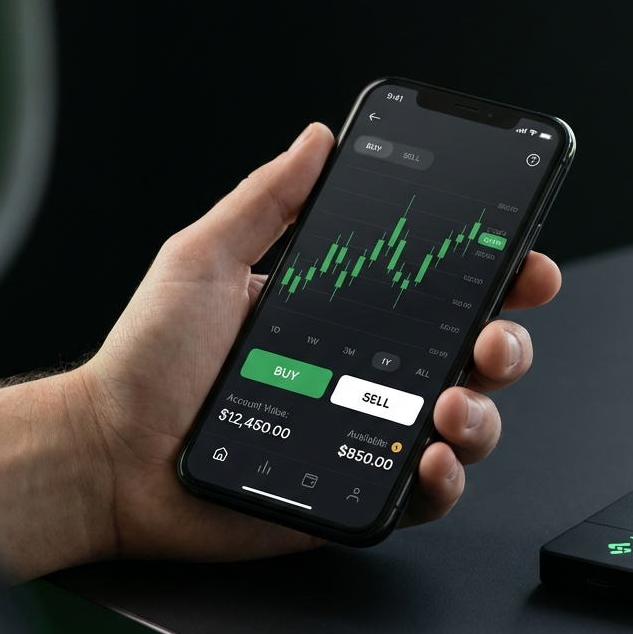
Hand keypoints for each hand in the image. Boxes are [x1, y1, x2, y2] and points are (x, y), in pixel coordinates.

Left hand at [0, 124, 560, 579]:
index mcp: (346, 315)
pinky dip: (447, 480)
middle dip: (508, 344)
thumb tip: (318, 139)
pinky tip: (432, 460)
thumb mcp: (204, 259)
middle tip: (493, 337)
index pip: (440, 290)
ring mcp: (368, 435)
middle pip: (473, 357)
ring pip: (465, 424)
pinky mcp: (356, 491)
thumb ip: (268, 201)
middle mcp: (369, 374)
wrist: (107, 453)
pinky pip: (425, 493)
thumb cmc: (147, 361)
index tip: (525, 261)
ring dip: (484, 413)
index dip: (497, 275)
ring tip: (452, 404)